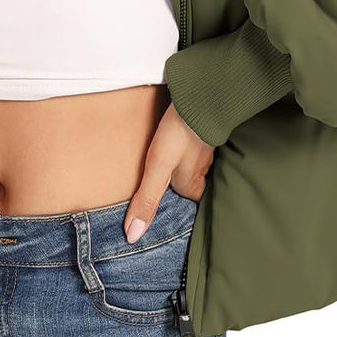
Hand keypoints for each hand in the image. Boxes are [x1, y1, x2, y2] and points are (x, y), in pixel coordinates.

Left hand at [123, 102, 213, 242]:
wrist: (199, 99)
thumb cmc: (178, 136)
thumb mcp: (157, 170)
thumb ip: (147, 200)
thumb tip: (133, 236)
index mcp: (192, 185)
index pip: (183, 204)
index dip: (170, 206)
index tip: (158, 210)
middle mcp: (201, 171)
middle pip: (186, 184)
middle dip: (175, 185)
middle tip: (159, 183)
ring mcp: (204, 150)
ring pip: (189, 165)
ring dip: (180, 164)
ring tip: (165, 163)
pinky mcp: (201, 131)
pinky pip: (191, 145)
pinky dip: (184, 146)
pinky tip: (176, 141)